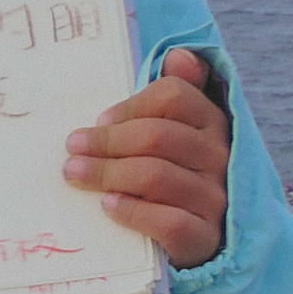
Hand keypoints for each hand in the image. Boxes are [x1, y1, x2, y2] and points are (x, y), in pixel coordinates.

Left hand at [66, 47, 230, 268]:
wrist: (198, 238)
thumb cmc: (174, 176)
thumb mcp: (174, 133)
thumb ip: (172, 97)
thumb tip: (178, 55)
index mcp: (212, 122)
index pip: (172, 97)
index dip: (129, 107)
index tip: (98, 122)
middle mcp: (220, 157)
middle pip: (156, 136)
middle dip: (106, 142)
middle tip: (72, 150)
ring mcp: (216, 198)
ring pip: (155, 176)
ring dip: (106, 174)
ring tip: (75, 174)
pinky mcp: (205, 236)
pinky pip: (168, 221)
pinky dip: (132, 211)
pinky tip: (108, 206)